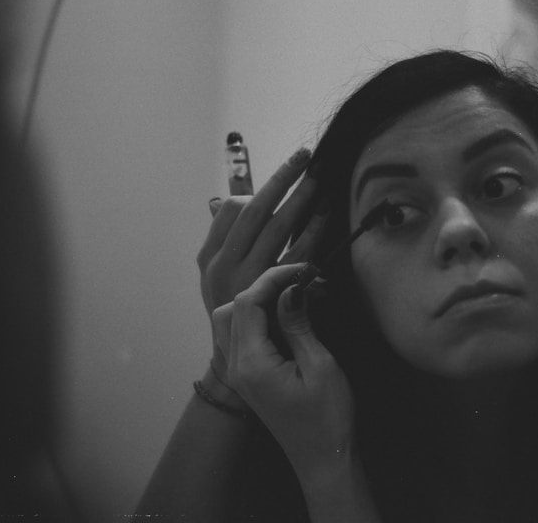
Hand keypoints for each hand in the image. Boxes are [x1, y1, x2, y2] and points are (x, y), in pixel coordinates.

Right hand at [197, 148, 327, 373]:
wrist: (238, 379)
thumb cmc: (233, 324)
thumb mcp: (219, 282)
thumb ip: (227, 243)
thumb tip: (226, 200)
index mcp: (210, 263)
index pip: (230, 212)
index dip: (254, 185)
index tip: (280, 169)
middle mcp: (225, 272)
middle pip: (255, 214)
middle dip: (281, 182)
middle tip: (304, 158)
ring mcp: (250, 285)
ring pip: (278, 230)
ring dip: (301, 201)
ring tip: (320, 179)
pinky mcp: (278, 299)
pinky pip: (299, 257)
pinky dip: (314, 232)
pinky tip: (328, 215)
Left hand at [213, 264, 354, 485]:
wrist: (323, 460)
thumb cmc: (328, 418)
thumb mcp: (320, 366)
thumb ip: (298, 324)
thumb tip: (290, 289)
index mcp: (251, 364)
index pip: (247, 302)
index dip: (273, 278)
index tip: (304, 269)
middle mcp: (236, 367)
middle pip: (233, 308)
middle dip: (264, 287)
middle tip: (301, 281)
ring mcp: (239, 374)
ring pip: (231, 321)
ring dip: (257, 302)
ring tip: (293, 297)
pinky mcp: (248, 378)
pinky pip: (240, 337)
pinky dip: (257, 319)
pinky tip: (285, 317)